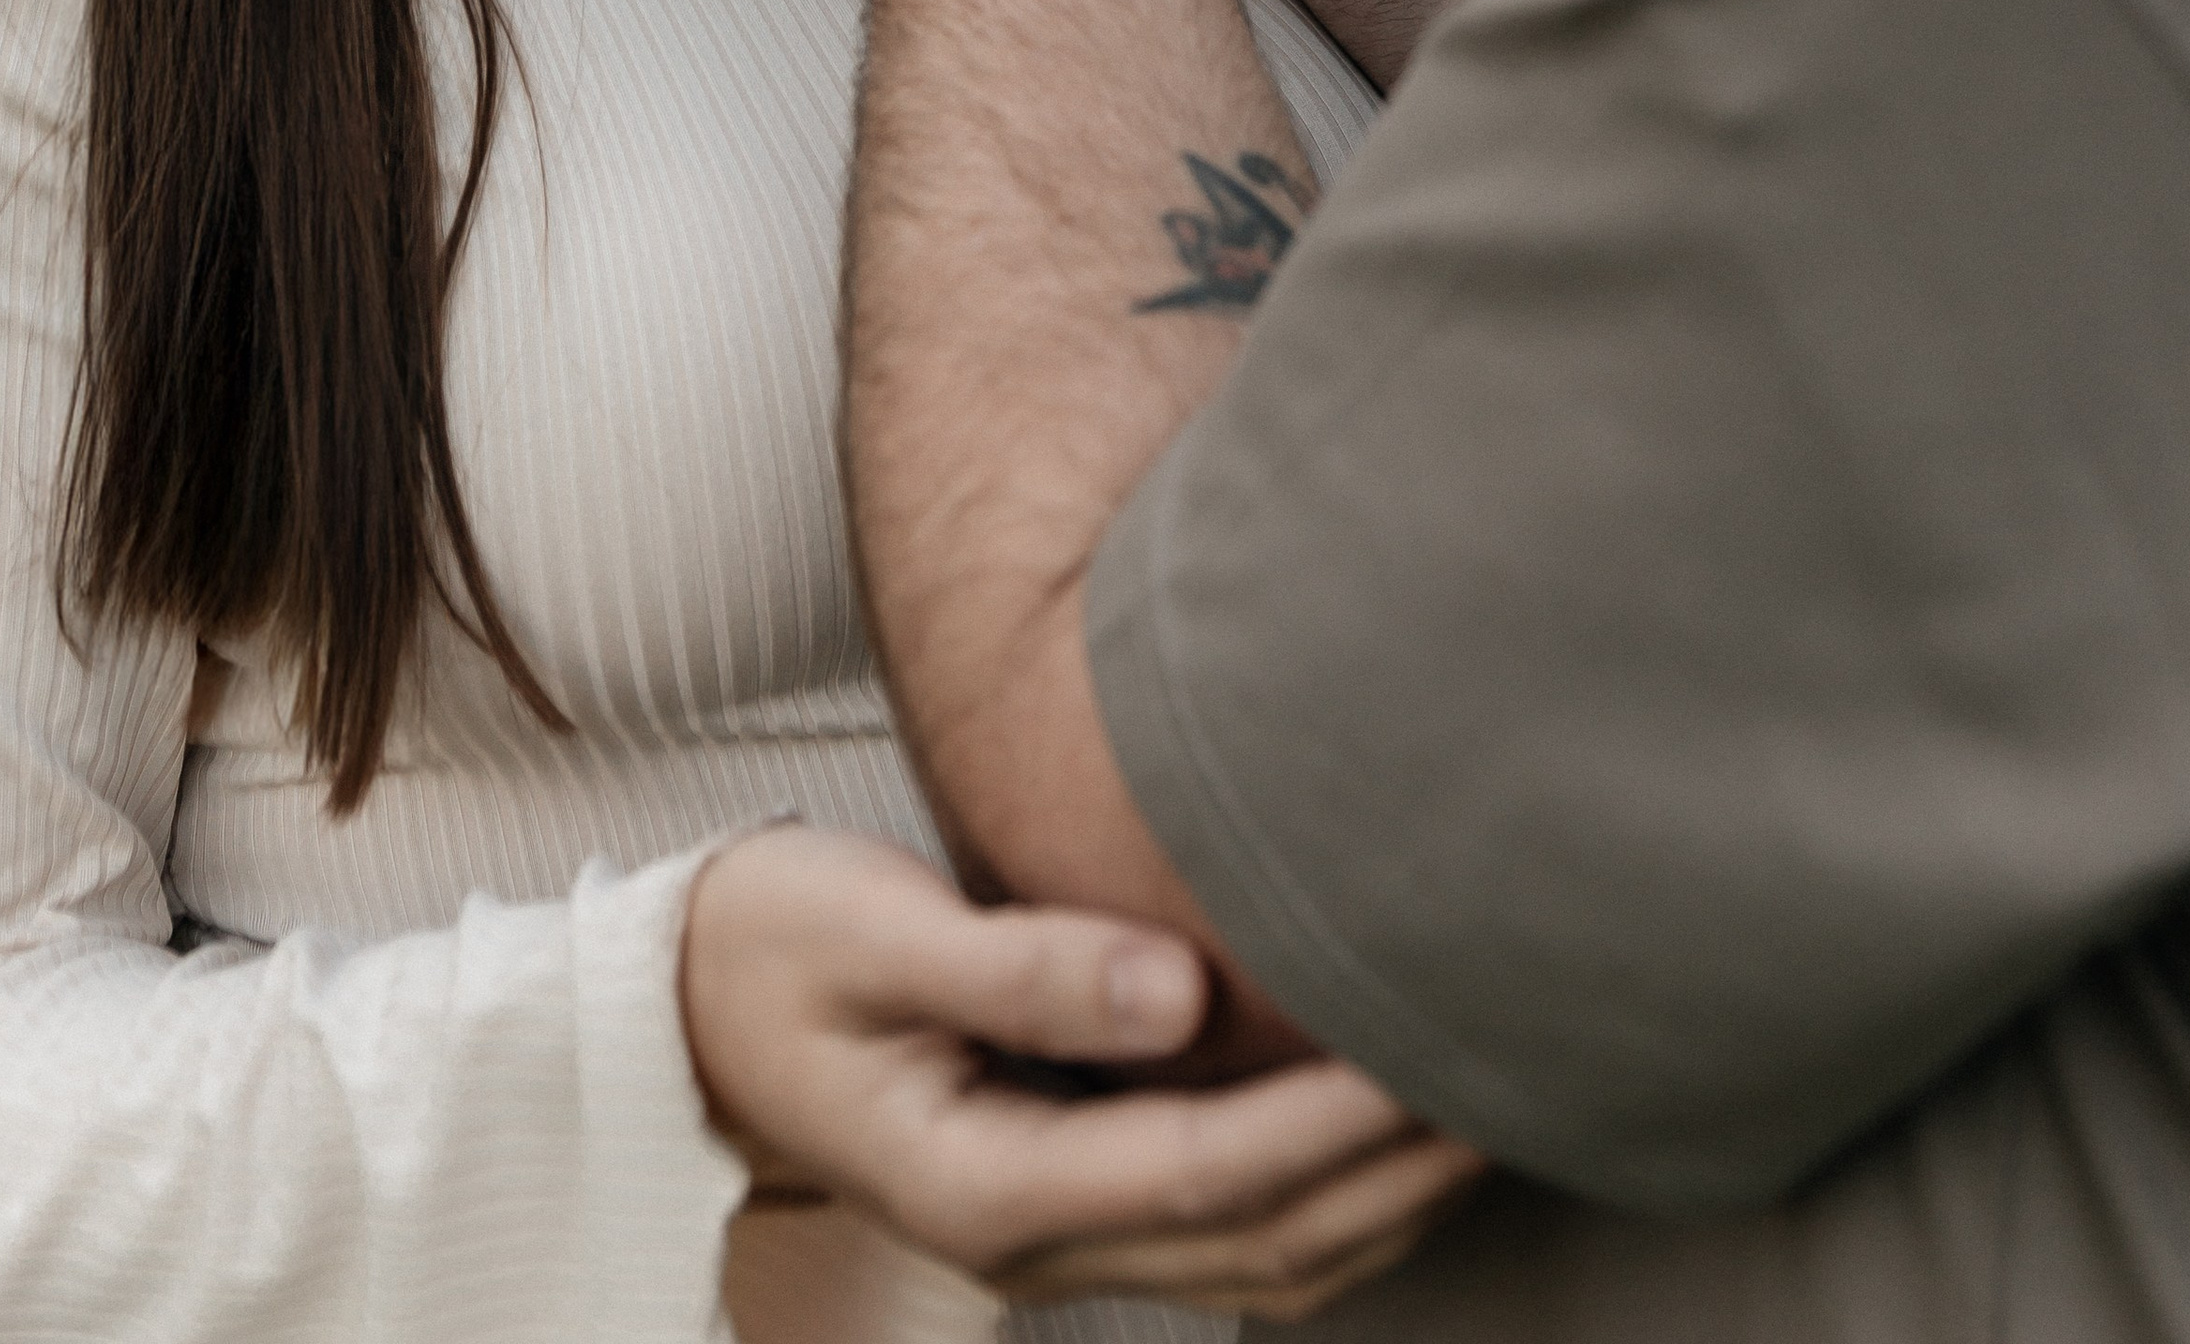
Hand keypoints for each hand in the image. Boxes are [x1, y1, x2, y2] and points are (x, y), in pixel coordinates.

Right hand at [680, 829, 1481, 1320]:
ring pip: (1251, 1256)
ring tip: (1482, 1105)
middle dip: (1391, 1171)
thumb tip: (1174, 990)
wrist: (679, 1005)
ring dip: (1375, 1197)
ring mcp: (1045, 1229)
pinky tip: (1377, 1129)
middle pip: (1255, 1238)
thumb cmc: (767, 947)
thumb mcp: (871, 934)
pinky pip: (1216, 1222)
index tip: (1430, 1049)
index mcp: (984, 1184)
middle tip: (1510, 1076)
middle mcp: (1028, 1236)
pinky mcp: (1057, 1189)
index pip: (1207, 1168)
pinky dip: (1316, 1190)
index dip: (1332, 1119)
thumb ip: (1022, 965)